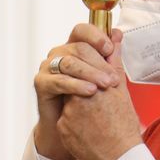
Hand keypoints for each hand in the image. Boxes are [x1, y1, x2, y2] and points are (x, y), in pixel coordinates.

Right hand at [33, 24, 118, 159]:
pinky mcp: (41, 83)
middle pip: (78, 47)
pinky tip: (90, 92)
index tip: (110, 49)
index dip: (96, 36)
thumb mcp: (102, 77)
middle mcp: (58, 54)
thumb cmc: (88, 101)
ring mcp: (47, 67)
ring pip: (69, 62)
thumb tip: (118, 33)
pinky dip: (77, 85)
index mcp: (73, 47)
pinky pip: (59, 81)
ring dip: (90, 73)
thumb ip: (109, 56)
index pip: (82, 31)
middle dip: (99, 62)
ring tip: (106, 85)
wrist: (73, 128)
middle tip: (114, 78)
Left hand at [55, 34, 141, 159]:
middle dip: (81, 88)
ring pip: (67, 102)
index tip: (95, 82)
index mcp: (93, 85)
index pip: (79, 67)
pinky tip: (87, 131)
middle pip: (72, 83)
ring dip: (77, 106)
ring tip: (94, 119)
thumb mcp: (121, 91)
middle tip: (95, 102)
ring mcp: (68, 114)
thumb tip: (115, 36)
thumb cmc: (124, 126)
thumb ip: (114, 62)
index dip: (87, 72)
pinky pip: (64, 120)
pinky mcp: (63, 128)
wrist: (119, 158)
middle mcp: (77, 97)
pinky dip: (74, 123)